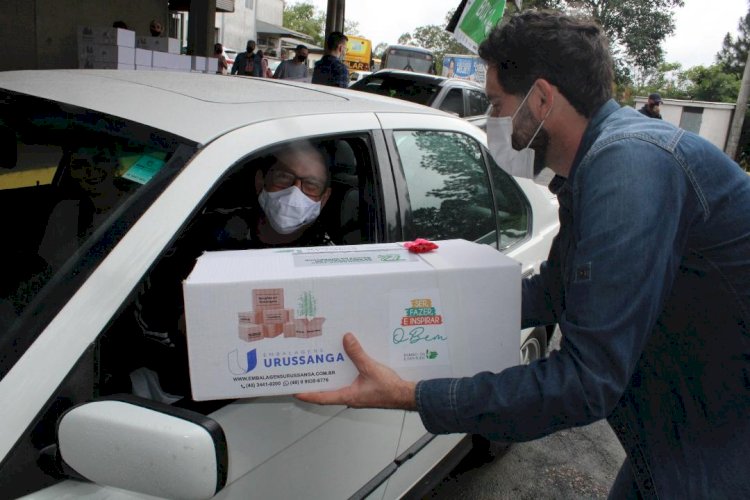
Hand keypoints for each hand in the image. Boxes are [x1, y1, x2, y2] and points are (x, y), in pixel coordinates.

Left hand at [294, 332, 416, 410]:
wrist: (406, 395)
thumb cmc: (389, 389)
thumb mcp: (370, 368)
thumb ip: (357, 353)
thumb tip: (346, 339)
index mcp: (348, 396)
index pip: (322, 397)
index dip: (308, 394)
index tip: (295, 390)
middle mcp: (350, 397)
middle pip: (327, 392)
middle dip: (315, 385)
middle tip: (304, 376)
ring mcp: (357, 394)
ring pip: (338, 387)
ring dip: (329, 378)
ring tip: (320, 367)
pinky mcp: (364, 389)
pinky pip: (348, 382)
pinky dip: (342, 374)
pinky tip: (343, 364)